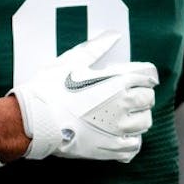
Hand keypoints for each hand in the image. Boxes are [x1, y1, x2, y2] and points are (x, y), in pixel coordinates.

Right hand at [11, 31, 157, 162]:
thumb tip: (113, 35)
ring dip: (137, 117)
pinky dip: (131, 139)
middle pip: (148, 100)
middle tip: (126, 95)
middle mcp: (123, 105)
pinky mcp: (110, 148)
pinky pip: (133, 146)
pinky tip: (120, 134)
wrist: (35, 120)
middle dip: (140, 95)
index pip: (148, 78)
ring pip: (143, 123)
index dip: (143, 76)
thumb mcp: (72, 62)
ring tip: (121, 115)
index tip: (137, 78)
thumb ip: (96, 48)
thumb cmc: (50, 89)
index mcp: (117, 82)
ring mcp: (118, 129)